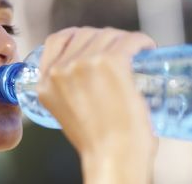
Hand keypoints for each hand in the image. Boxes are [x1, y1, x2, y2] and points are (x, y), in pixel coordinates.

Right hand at [37, 26, 156, 183]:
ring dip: (123, 40)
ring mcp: (84, 63)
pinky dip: (141, 42)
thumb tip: (86, 76)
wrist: (112, 156)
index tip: (92, 42)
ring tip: (136, 52)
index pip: (57, 40)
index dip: (78, 38)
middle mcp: (61, 69)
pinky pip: (129, 39)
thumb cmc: (96, 142)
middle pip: (85, 34)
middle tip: (120, 51)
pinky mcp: (111, 62)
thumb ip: (67, 89)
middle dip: (104, 39)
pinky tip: (146, 49)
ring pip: (108, 34)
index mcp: (45, 82)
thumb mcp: (66, 112)